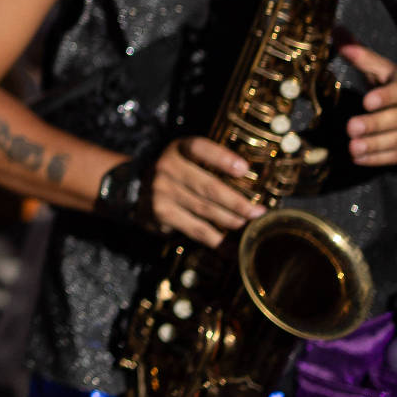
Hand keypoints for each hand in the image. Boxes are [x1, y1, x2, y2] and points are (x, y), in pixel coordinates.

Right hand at [149, 137, 265, 245]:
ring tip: (249, 227)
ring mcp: (161, 191)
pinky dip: (216, 241)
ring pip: (204, 209)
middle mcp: (166, 167)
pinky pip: (195, 229)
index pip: (199, 148)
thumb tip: (254, 180)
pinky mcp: (161, 213)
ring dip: (231, 221)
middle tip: (258, 212)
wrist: (138, 191)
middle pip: (207, 186)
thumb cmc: (177, 174)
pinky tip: (231, 248)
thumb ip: (211, 163)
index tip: (244, 169)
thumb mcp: (187, 159)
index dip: (222, 158)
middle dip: (237, 202)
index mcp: (178, 148)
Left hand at [342, 44, 396, 166]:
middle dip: (375, 124)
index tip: (367, 100)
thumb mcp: (387, 71)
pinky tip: (359, 158)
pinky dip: (378, 158)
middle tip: (352, 127)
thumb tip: (336, 31)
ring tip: (353, 146)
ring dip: (374, 144)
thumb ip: (363, 56)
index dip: (386, 96)